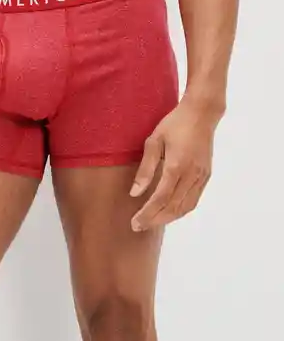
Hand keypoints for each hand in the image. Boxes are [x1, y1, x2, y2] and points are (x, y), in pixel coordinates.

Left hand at [130, 98, 219, 230]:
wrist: (202, 113)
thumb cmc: (174, 124)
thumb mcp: (154, 141)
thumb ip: (145, 169)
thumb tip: (135, 194)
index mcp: (176, 166)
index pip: (160, 199)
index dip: (147, 214)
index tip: (134, 222)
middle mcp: (191, 175)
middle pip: (173, 207)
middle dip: (154, 220)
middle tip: (138, 226)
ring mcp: (201, 176)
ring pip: (185, 207)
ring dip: (167, 218)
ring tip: (151, 222)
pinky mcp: (206, 175)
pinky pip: (193, 200)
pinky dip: (180, 210)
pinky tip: (168, 212)